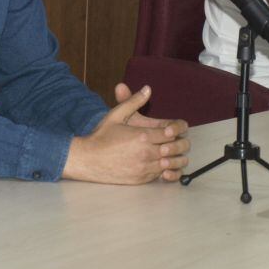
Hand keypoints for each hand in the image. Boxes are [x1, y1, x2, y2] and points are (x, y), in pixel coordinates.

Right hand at [62, 85, 189, 184]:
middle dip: (181, 144)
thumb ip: (133, 101)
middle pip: (175, 149)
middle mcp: (146, 153)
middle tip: (178, 141)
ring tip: (173, 153)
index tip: (172, 129)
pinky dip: (166, 170)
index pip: (171, 132)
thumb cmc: (101, 136)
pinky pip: (161, 175)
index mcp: (143, 136)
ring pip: (171, 164)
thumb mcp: (116, 115)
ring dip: (176, 158)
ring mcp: (145, 168)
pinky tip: (163, 164)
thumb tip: (148, 89)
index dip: (176, 129)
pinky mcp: (142, 179)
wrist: (88, 160)